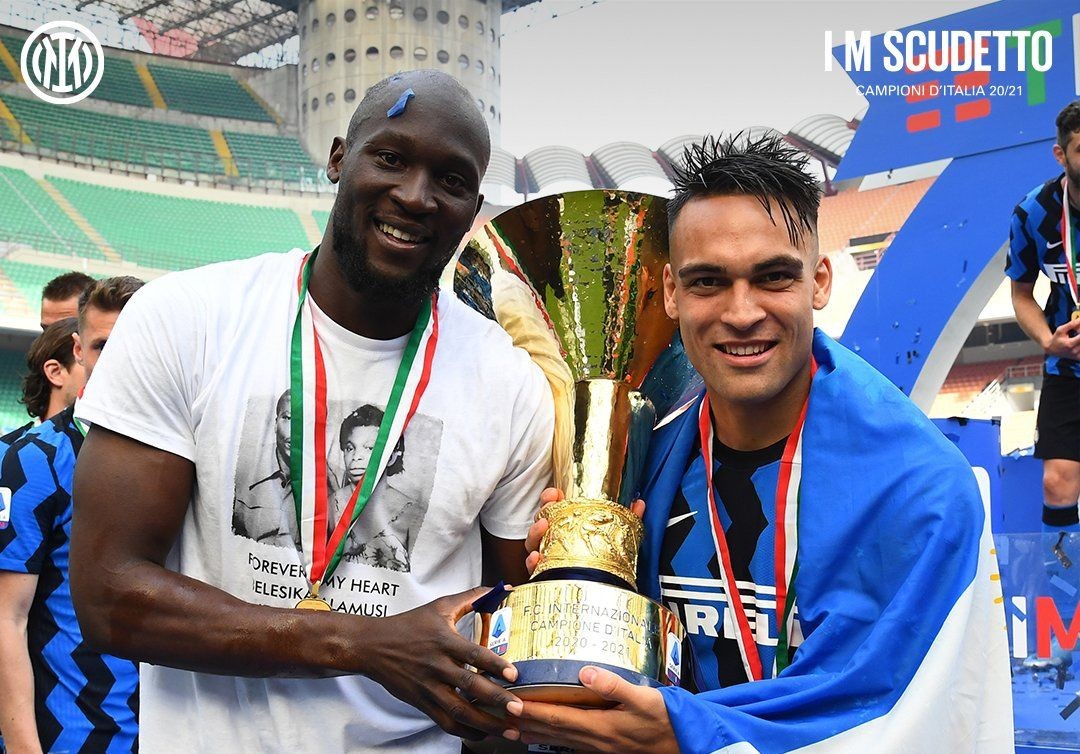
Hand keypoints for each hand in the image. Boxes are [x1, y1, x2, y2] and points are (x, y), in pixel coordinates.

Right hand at [359, 587, 521, 740]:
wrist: (373, 646)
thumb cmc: (409, 624)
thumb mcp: (440, 606)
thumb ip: (472, 597)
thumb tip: (504, 588)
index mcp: (444, 641)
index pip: (473, 654)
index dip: (494, 664)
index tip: (514, 675)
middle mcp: (437, 666)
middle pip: (469, 686)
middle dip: (496, 699)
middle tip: (518, 709)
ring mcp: (428, 687)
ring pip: (459, 711)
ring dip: (486, 723)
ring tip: (510, 731)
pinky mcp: (421, 703)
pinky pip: (445, 722)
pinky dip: (466, 731)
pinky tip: (484, 732)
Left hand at [507, 666, 677, 752]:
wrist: (686, 743)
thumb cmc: (667, 720)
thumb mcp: (645, 698)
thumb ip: (614, 685)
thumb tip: (585, 671)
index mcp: (601, 727)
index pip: (557, 718)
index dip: (531, 711)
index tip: (510, 703)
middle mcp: (596, 741)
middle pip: (552, 731)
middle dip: (525, 723)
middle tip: (500, 715)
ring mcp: (601, 747)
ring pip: (560, 740)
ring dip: (536, 733)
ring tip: (514, 728)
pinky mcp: (607, 747)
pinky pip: (572, 743)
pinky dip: (554, 738)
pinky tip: (549, 735)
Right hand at [524, 489, 644, 575]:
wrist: (601, 588)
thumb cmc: (601, 557)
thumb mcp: (614, 534)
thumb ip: (626, 518)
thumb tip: (639, 503)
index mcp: (567, 525)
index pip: (553, 508)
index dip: (551, 499)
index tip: (555, 493)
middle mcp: (554, 539)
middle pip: (541, 522)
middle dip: (542, 511)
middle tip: (550, 507)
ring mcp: (548, 556)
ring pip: (534, 542)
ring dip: (535, 533)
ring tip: (543, 527)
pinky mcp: (547, 574)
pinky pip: (534, 568)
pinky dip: (533, 561)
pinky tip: (537, 557)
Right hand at [1044, 320, 1079, 360]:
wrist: (1052, 349)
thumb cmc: (1056, 338)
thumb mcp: (1061, 329)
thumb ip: (1072, 324)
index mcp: (1069, 344)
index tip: (1078, 329)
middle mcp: (1074, 351)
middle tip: (1076, 333)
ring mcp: (1076, 355)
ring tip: (1076, 338)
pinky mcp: (1078, 358)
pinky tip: (1077, 343)